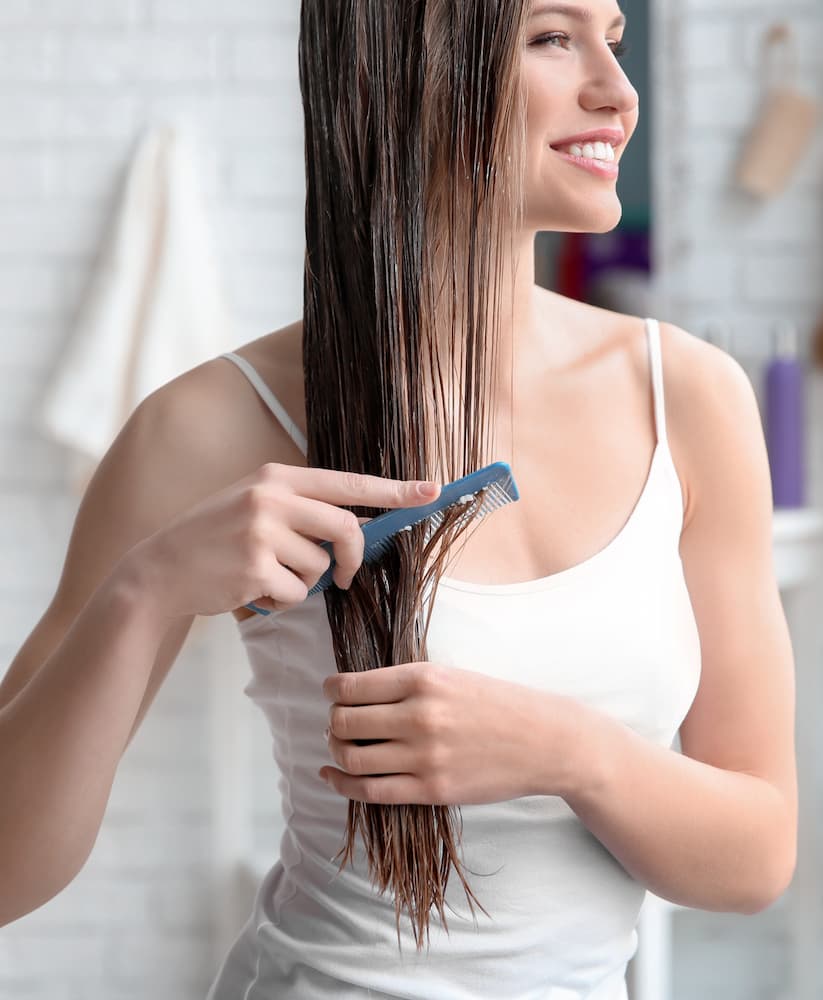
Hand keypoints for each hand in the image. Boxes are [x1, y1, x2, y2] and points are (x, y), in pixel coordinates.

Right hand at [122, 464, 440, 619]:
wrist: (160, 569)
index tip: (431, 491)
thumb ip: (305, 511)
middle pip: (345, 528)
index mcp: (277, 478)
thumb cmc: (216, 538)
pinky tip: (251, 589)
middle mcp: (272, 497)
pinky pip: (296, 593)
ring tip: (265, 575)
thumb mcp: (258, 508)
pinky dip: (282, 600)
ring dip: (303, 582)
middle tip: (344, 577)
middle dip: (354, 558)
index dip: (394, 489)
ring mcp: (261, 531)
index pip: (348, 482)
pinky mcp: (254, 567)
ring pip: (319, 567)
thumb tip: (362, 527)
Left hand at [320, 661, 581, 805]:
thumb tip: (354, 691)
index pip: (351, 686)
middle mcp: (419, 715)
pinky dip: (342, 784)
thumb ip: (406, 683)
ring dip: (336, 751)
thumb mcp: (451, 675)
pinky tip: (332, 776)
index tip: (331, 692)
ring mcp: (424, 756)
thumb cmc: (497, 703)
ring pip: (352, 757)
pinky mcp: (431, 789)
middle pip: (344, 721)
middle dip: (332, 722)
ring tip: (341, 747)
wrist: (544, 740)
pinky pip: (370, 791)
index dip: (332, 690)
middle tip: (337, 722)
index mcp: (423, 679)